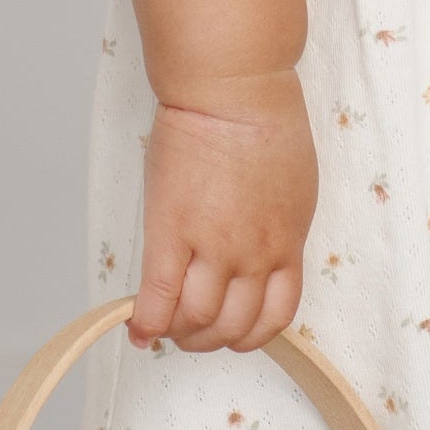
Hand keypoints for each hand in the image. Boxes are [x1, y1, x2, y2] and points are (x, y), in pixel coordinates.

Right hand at [127, 67, 317, 353]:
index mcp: (287, 242)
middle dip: (210, 338)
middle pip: (233, 327)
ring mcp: (214, 247)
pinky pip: (158, 298)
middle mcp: (254, 255)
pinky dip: (145, 322)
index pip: (275, 316)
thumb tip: (263, 249)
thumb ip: (278, 226)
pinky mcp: (173, 233)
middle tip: (191, 329)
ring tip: (165, 324)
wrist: (235, 92)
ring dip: (179, 333)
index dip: (251, 335)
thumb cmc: (265, 121)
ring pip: (197, 321)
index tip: (233, 332)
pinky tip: (137, 327)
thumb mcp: (293, 186)